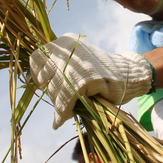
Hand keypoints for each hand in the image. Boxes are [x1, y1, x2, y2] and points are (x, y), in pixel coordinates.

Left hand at [30, 33, 152, 128]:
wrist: (125, 74)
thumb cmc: (98, 72)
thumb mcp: (76, 61)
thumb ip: (57, 66)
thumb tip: (36, 81)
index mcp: (65, 42)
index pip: (38, 57)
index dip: (37, 74)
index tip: (43, 85)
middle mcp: (69, 49)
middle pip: (46, 77)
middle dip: (51, 93)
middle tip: (61, 103)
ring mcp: (77, 64)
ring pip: (55, 89)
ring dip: (57, 105)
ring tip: (61, 114)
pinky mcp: (86, 79)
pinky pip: (66, 100)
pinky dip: (62, 113)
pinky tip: (60, 120)